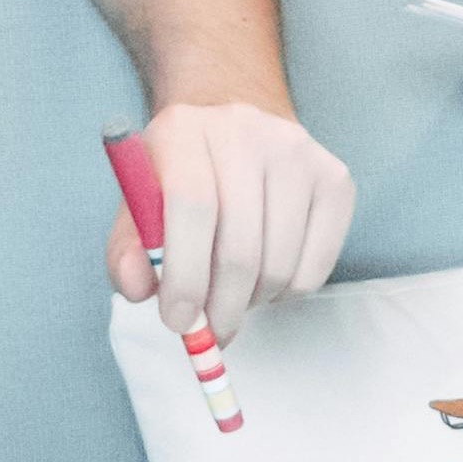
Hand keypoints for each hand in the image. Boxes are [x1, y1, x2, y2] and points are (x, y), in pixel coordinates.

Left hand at [105, 100, 354, 339]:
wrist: (236, 129)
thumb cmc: (181, 179)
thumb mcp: (140, 205)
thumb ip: (128, 249)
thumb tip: (138, 287)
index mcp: (183, 129)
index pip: (192, 206)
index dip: (184, 275)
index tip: (178, 322)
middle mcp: (245, 129)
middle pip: (240, 246)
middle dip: (221, 308)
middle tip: (210, 332)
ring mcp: (298, 151)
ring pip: (279, 265)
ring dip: (253, 302)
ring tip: (234, 294)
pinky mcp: (335, 179)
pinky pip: (314, 268)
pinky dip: (286, 292)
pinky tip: (265, 275)